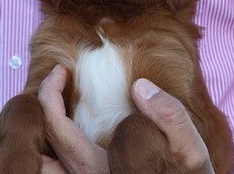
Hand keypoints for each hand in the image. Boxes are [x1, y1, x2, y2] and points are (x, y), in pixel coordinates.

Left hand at [37, 67, 213, 173]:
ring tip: (58, 102)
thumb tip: (140, 86)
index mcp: (96, 169)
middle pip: (45, 141)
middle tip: (56, 81)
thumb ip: (170, 118)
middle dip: (43, 106)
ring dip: (48, 127)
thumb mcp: (190, 154)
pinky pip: (63, 160)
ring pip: (48, 158)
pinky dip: (62, 138)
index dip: (50, 92)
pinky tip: (77, 122)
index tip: (62, 70)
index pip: (55, 127)